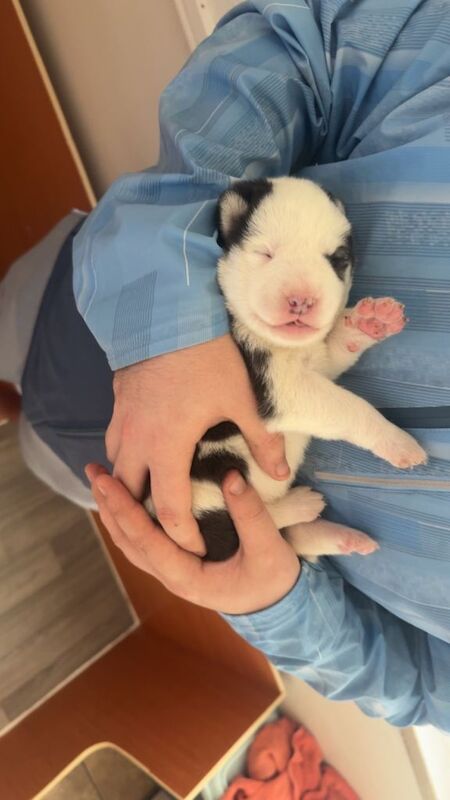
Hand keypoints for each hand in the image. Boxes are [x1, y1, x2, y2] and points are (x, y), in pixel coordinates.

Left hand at [86, 465, 300, 614]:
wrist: (279, 608)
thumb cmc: (273, 581)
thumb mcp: (269, 551)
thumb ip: (251, 515)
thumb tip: (231, 476)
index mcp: (187, 577)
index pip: (146, 541)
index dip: (124, 509)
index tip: (108, 481)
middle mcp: (172, 576)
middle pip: (128, 541)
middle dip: (109, 505)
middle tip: (94, 471)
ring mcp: (172, 571)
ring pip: (132, 541)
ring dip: (114, 511)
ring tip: (101, 479)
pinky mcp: (178, 562)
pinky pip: (145, 539)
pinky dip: (129, 517)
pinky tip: (126, 497)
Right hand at [106, 334, 288, 555]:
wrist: (168, 312)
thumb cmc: (206, 359)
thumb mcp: (241, 399)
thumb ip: (261, 440)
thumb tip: (279, 473)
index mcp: (167, 448)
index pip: (168, 509)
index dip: (182, 534)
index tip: (196, 547)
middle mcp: (137, 441)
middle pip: (129, 496)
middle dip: (145, 519)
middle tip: (166, 532)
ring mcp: (123, 420)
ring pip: (115, 468)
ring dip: (129, 488)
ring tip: (149, 499)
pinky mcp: (118, 402)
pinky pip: (114, 441)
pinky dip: (124, 458)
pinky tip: (140, 455)